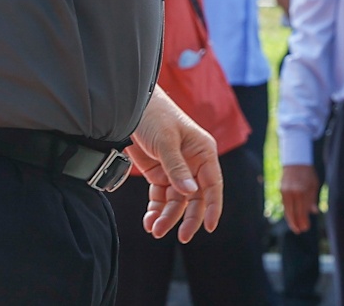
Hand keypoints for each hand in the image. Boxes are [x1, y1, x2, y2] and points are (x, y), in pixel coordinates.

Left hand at [124, 88, 221, 242]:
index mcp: (203, 152)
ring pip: (176, 201)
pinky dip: (155, 210)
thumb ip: (177, 168)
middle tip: (181, 236)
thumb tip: (190, 194)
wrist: (130, 106)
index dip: (213, 207)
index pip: (212, 185)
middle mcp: (193, 163)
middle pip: (195, 198)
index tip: (209, 227)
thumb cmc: (155, 115)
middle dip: (188, 218)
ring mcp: (175, 170)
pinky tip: (149, 221)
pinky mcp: (159, 173)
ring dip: (167, 216)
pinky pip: (160, 197)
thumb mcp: (166, 141)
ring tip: (155, 230)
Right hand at [280, 163, 318, 234]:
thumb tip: (314, 212)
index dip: (304, 221)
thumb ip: (313, 199)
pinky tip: (290, 217)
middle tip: (300, 231)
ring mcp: (286, 191)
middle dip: (297, 223)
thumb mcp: (314, 184)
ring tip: (295, 228)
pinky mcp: (281, 190)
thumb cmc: (308, 173)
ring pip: (287, 210)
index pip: (303, 211)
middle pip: (294, 212)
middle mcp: (294, 191)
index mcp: (303, 191)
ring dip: (291, 220)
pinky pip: (284, 204)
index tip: (306, 228)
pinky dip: (287, 212)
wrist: (296, 160)